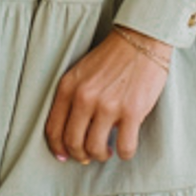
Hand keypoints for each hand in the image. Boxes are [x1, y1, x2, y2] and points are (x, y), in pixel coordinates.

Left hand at [45, 29, 171, 164]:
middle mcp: (84, 98)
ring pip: (95, 148)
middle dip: (80, 155)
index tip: (65, 156)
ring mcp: (108, 106)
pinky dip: (124, 154)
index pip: (53, 129)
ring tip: (107, 150)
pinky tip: (125, 149)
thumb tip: (74, 133)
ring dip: (100, 155)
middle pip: (73, 142)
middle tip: (89, 155)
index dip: (58, 148)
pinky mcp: (132, 111)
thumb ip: (73, 98)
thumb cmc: (112, 57)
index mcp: (68, 87)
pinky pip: (125, 147)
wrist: (142, 39)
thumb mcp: (81, 73)